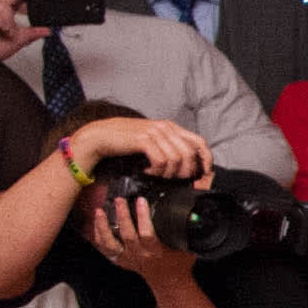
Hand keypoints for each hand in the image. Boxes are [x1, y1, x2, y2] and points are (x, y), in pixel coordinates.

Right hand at [69, 113, 211, 180]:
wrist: (101, 135)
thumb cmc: (127, 141)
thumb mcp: (153, 140)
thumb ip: (169, 146)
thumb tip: (188, 165)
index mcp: (171, 127)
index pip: (199, 142)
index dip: (206, 159)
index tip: (204, 174)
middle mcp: (166, 128)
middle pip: (190, 153)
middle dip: (186, 172)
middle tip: (174, 180)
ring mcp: (155, 132)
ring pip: (176, 159)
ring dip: (168, 173)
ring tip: (157, 174)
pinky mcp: (143, 140)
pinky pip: (161, 160)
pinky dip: (156, 171)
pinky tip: (147, 171)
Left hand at [89, 189, 196, 289]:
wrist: (169, 282)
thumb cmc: (179, 263)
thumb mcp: (188, 248)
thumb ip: (188, 231)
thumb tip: (193, 212)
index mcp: (157, 252)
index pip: (147, 233)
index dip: (142, 217)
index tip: (141, 200)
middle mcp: (139, 255)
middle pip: (126, 235)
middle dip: (122, 216)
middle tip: (120, 200)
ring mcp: (127, 258)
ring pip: (110, 243)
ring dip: (103, 227)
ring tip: (100, 211)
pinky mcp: (120, 259)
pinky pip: (104, 249)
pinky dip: (98, 236)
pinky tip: (96, 224)